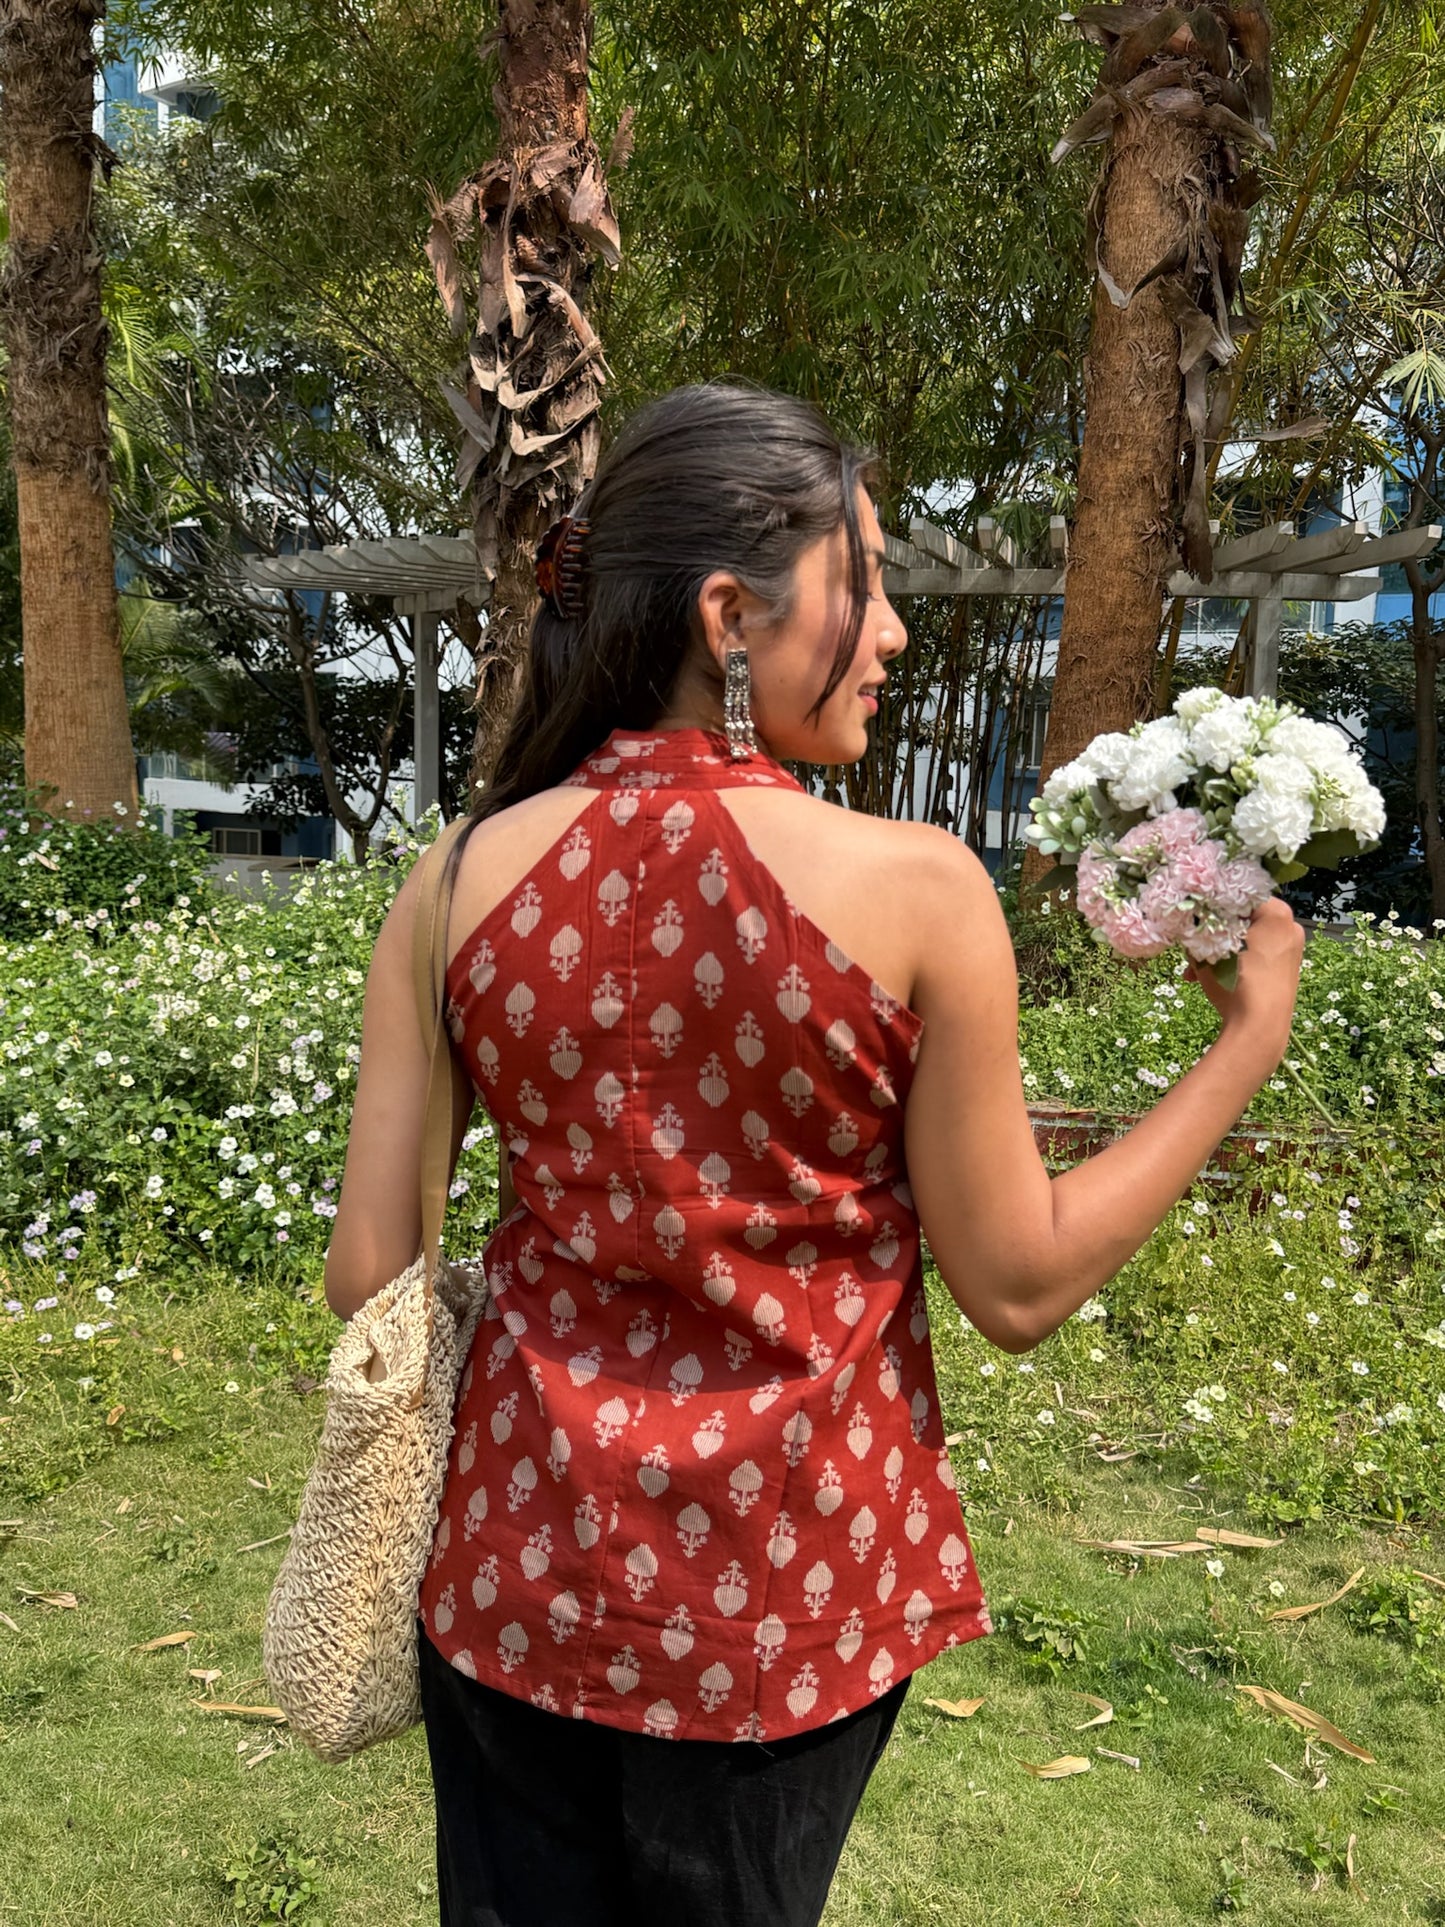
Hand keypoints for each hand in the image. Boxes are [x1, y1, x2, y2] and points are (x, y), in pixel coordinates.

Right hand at [1183, 898, 1304, 1056]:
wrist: (1259, 1027)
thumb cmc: (1237, 980)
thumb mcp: (1209, 947)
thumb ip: (1199, 926)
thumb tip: (1190, 919)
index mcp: (1277, 912)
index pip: (1239, 894)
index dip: (1213, 903)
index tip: (1193, 914)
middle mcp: (1290, 927)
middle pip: (1243, 919)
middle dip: (1214, 931)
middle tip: (1193, 943)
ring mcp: (1290, 950)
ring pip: (1246, 940)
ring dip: (1219, 950)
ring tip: (1195, 967)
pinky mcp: (1285, 971)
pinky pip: (1255, 957)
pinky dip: (1233, 963)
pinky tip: (1207, 979)